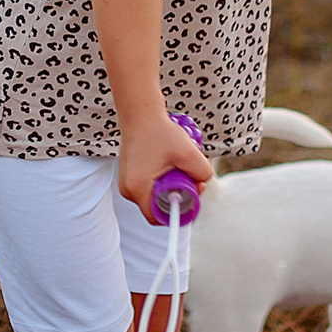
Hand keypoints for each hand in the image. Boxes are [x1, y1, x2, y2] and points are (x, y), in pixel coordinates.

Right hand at [118, 111, 212, 226]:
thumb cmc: (159, 130)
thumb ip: (202, 172)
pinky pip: (151, 186)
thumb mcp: (188, 152)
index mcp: (138, 188)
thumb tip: (203, 183)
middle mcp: (129, 189)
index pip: (158, 217)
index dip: (177, 213)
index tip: (190, 201)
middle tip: (189, 176)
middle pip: (158, 207)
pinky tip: (170, 163)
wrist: (141, 114)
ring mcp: (128, 183)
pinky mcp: (131, 176)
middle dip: (178, 196)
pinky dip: (164, 179)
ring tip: (178, 165)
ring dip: (172, 186)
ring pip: (156, 196)